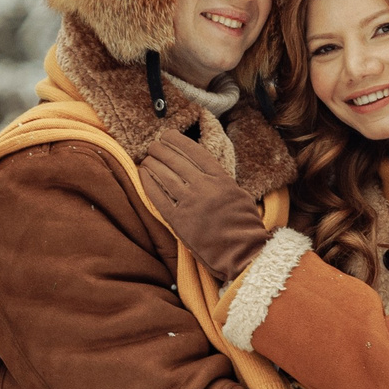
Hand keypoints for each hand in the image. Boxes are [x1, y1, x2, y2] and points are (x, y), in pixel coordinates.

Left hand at [138, 129, 272, 281]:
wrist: (243, 254)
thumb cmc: (244, 227)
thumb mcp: (239, 195)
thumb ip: (221, 181)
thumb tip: (204, 170)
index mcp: (221, 179)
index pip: (196, 152)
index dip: (178, 141)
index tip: (168, 135)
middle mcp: (205, 187)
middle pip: (177, 161)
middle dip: (161, 149)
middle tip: (153, 146)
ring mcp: (191, 203)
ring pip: (165, 175)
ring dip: (152, 163)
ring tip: (146, 158)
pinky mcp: (179, 220)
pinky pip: (158, 197)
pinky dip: (148, 183)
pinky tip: (143, 175)